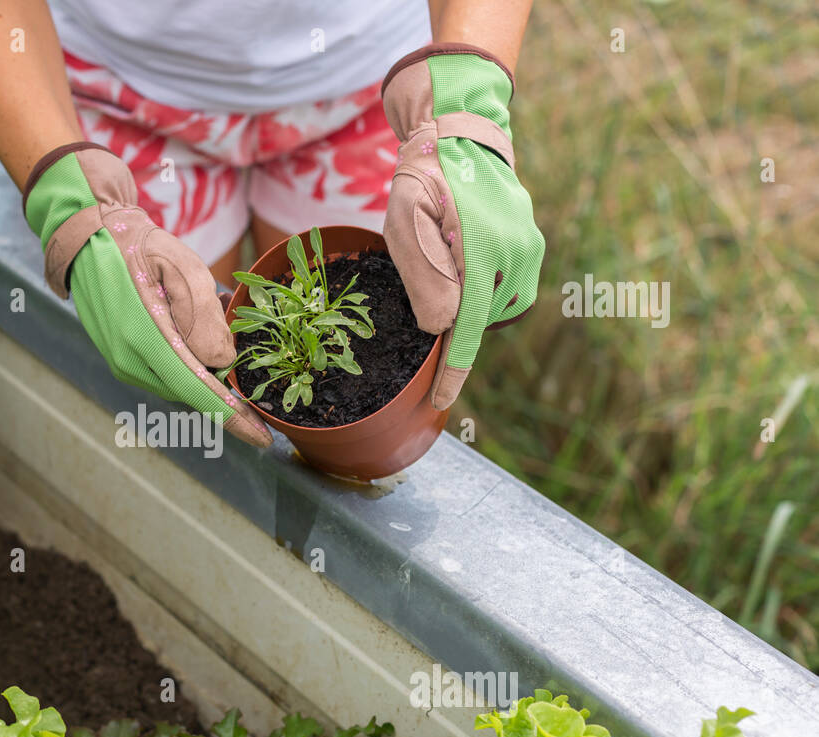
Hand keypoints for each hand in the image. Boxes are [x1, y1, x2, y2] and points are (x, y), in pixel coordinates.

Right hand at [23, 143, 270, 447]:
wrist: (89, 239)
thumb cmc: (139, 247)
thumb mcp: (183, 269)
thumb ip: (207, 318)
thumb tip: (224, 362)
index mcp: (144, 339)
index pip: (198, 391)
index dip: (234, 418)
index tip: (264, 439)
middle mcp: (131, 362)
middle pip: (194, 391)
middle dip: (226, 384)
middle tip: (247, 355)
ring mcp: (124, 365)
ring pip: (182, 383)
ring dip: (207, 367)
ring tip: (216, 324)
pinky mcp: (124, 362)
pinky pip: (169, 373)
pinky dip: (190, 362)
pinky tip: (194, 331)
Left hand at [381, 44, 544, 409]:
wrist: (462, 134)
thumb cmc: (425, 176)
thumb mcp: (406, 220)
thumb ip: (423, 275)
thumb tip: (442, 328)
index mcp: (483, 252)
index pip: (467, 329)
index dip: (452, 371)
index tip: (439, 402)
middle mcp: (517, 257)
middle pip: (477, 319)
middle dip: (450, 321)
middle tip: (425, 277)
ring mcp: (529, 252)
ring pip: (492, 307)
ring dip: (465, 302)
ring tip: (442, 257)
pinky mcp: (531, 249)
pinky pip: (503, 289)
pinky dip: (479, 289)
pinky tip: (460, 260)